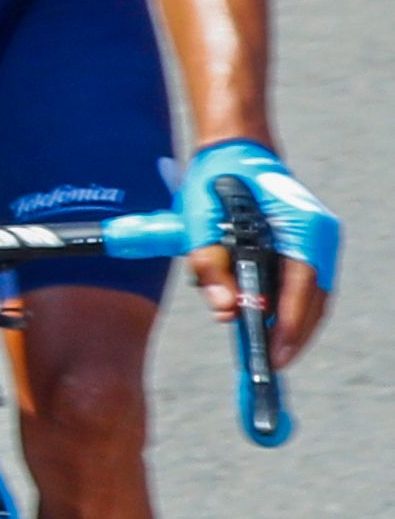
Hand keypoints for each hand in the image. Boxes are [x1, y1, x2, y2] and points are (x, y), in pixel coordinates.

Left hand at [183, 138, 338, 364]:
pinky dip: (288, 306)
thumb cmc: (216, 185)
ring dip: (292, 324)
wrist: (234, 153)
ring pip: (312, 295)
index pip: (303, 287)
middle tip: (270, 365)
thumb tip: (226, 311)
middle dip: (294, 334)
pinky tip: (268, 324)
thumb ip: (210, 267)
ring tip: (269, 352)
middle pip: (315, 298)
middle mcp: (318, 235)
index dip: (291, 326)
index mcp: (303, 228)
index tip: (276, 356)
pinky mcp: (307, 245)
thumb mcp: (200, 224)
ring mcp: (316, 240)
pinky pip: (303, 284)